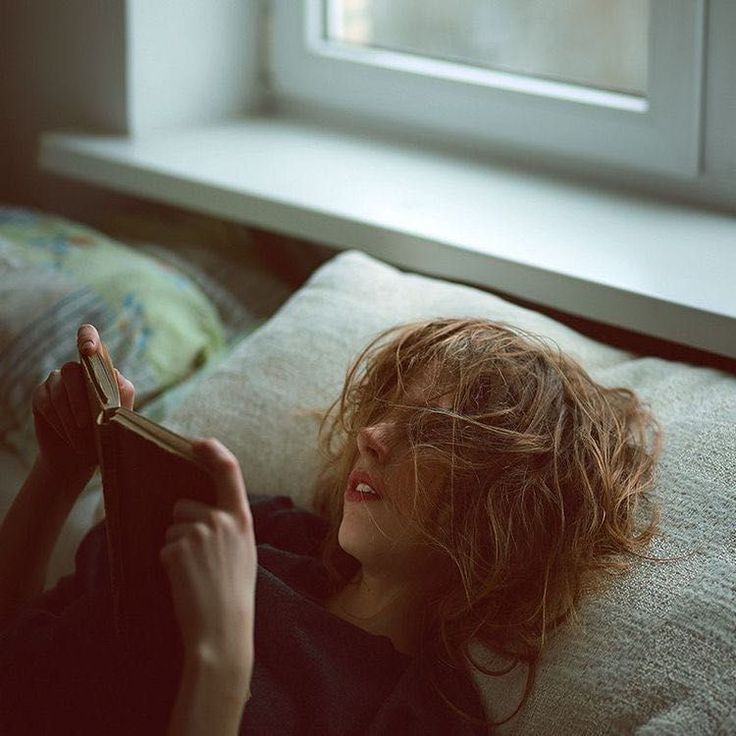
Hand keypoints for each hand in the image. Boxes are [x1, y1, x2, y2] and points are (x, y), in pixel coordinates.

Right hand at [31, 324, 134, 484]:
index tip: (87, 350)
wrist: (81, 457)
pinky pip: (45, 401)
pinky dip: (58, 420)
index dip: (87, 338)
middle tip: (87, 425)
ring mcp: (56, 381)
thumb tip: (115, 374)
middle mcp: (77, 370)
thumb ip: (122, 392)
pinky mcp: (40, 395)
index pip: (90, 339)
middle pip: (73, 370)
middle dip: (80, 400)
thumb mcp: (121, 413)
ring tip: (79, 436)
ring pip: (59, 388)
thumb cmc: (105, 432)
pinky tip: (67, 433)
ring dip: (69, 414)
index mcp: (99, 368)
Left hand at [160, 439, 256, 685]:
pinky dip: (168, 563)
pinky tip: (184, 581)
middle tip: (198, 558)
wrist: (222, 628)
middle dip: (183, 524)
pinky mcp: (177, 549)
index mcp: (242, 518)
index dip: (213, 451)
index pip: (229, 470)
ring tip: (194, 573)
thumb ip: (229, 525)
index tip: (199, 442)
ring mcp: (199, 533)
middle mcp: (222, 520)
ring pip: (171, 527)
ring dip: (176, 546)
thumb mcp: (243, 550)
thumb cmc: (233, 593)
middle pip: (184, 505)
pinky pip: (163, 547)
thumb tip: (202, 509)